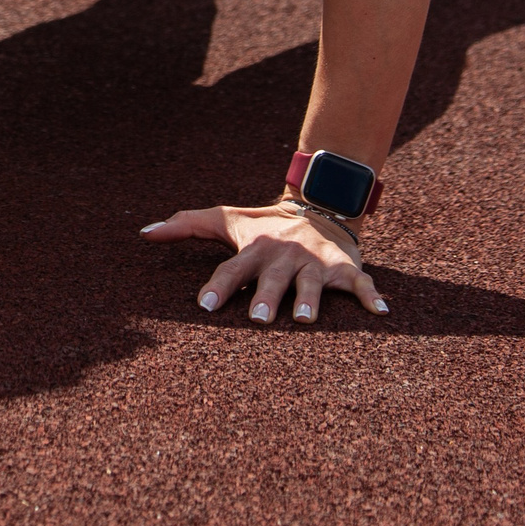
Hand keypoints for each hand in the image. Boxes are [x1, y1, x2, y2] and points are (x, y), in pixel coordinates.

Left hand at [141, 200, 387, 324]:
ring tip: (304, 319)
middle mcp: (284, 256)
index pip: (232, 269)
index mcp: (255, 249)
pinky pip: (360, 284)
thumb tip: (143, 232)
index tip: (204, 307)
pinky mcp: (345, 268)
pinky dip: (371, 296)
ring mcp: (316, 262)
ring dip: (310, 299)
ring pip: (313, 283)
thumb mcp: (227, 221)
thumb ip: (187, 225)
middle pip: (272, 279)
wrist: (319, 206)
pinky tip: (381, 312)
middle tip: (257, 318)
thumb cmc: (265, 225)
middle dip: (265, 296)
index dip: (218, 287)